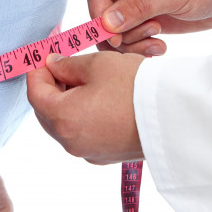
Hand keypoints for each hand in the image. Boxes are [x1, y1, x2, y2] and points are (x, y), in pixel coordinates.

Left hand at [26, 52, 144, 164]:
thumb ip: (68, 65)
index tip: (43, 54)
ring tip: (80, 79)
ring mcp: (88, 152)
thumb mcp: (97, 65)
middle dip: (49, 87)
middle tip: (59, 64)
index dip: (35, 71)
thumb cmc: (136, 87)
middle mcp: (70, 142)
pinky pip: (82, 135)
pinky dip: (81, 117)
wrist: (176, 116)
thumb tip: (53, 65)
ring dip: (65, 102)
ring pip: (64, 125)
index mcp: (62, 118)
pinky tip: (96, 99)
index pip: (35, 93)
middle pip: (46, 112)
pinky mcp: (105, 156)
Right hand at [87, 0, 211, 54]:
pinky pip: (132, 40)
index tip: (115, 38)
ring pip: (116, 32)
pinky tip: (161, 49)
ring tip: (158, 44)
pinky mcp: (149, 19)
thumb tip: (106, 22)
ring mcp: (139, 3)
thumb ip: (139, 6)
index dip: (99, 16)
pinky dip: (141, 48)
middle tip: (148, 37)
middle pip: (103, 15)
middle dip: (120, 34)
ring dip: (133, 44)